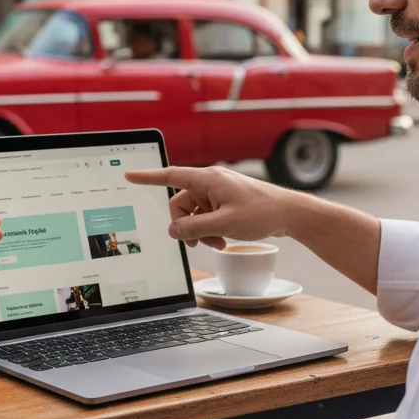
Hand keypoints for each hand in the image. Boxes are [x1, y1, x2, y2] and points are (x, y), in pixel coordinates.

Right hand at [124, 166, 295, 248]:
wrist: (289, 214)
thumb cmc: (262, 212)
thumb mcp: (224, 224)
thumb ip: (194, 228)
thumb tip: (173, 231)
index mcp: (207, 179)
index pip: (170, 175)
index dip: (147, 177)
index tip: (129, 174)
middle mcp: (210, 183)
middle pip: (181, 203)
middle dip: (185, 225)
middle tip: (196, 243)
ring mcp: (218, 193)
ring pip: (194, 213)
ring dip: (200, 231)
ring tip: (217, 243)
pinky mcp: (226, 202)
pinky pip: (207, 216)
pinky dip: (211, 230)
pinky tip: (223, 240)